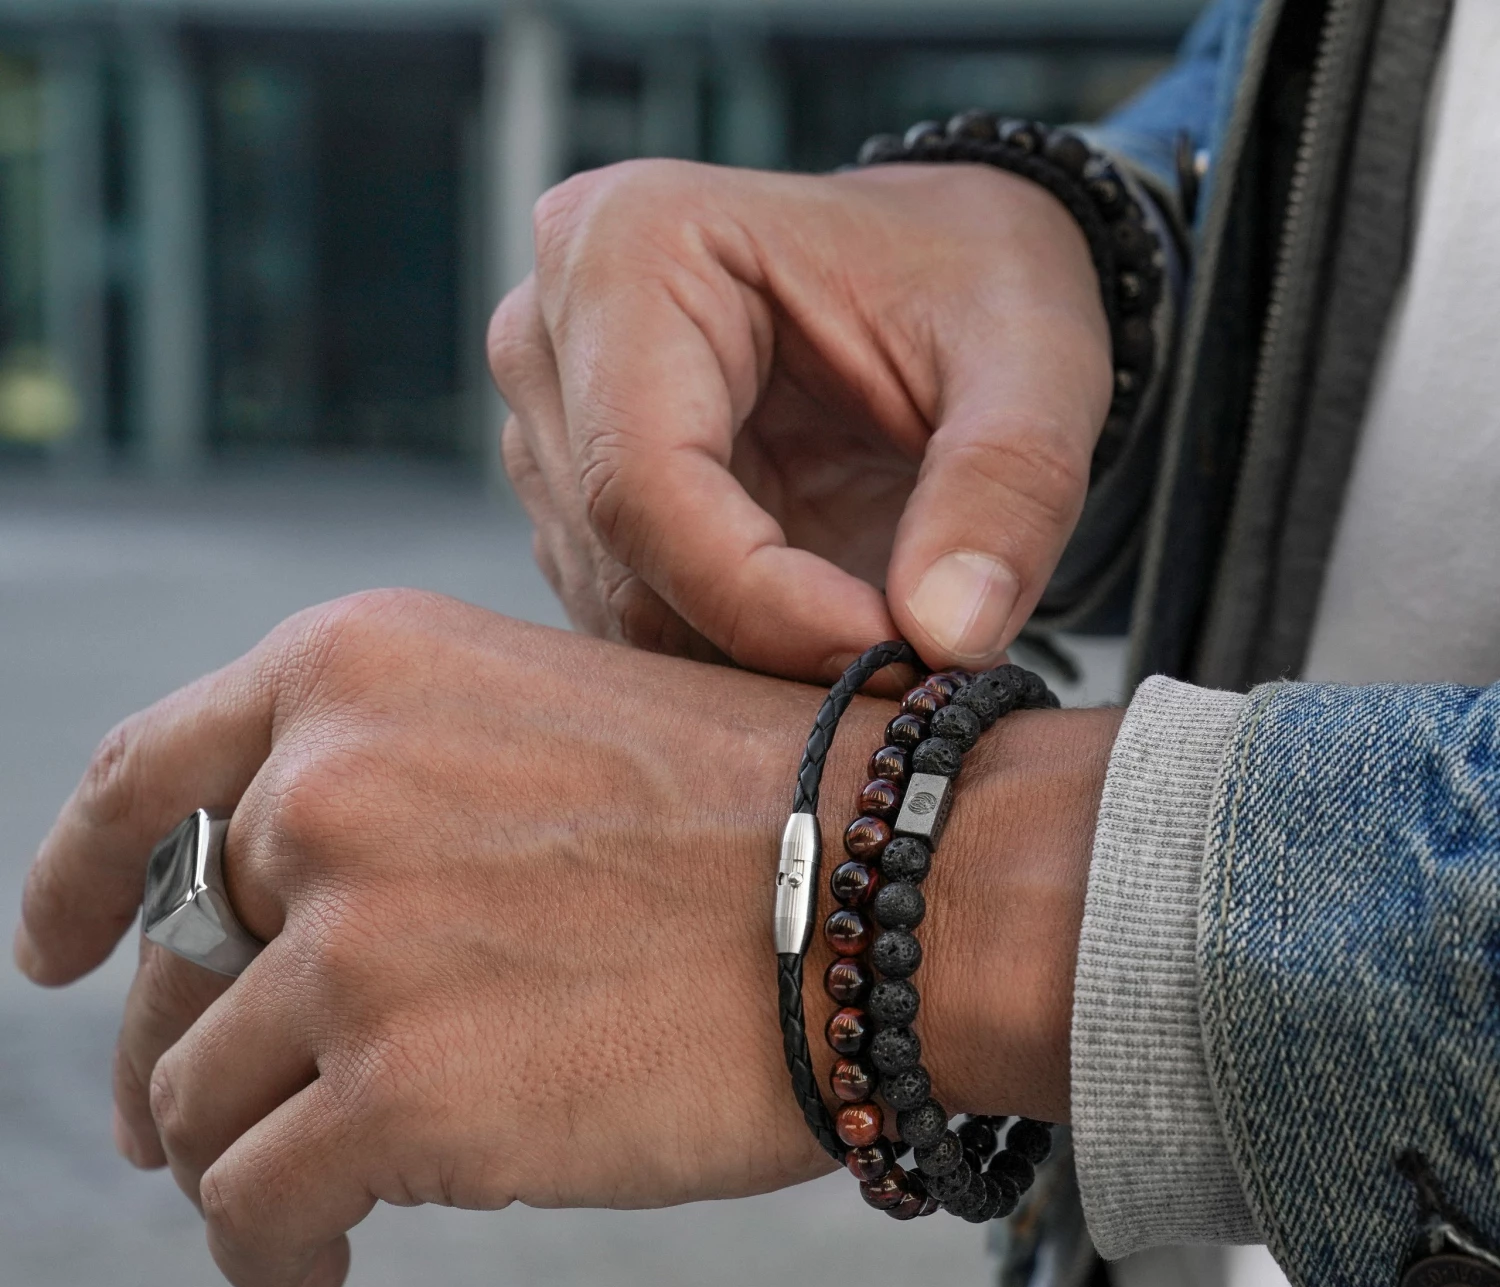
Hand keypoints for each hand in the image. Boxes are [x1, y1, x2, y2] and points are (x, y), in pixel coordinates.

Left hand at [15, 591, 1117, 1286]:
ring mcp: (354, 941)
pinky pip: (254, 1201)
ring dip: (239, 1160)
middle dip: (177, 1055)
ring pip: (200, 1098)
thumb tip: (286, 940)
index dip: (75, 880)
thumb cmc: (757, 813)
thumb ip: (393, 799)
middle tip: (201, 1121)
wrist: (896, 889)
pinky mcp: (399, 1091)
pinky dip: (270, 1245)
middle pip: (177, 963)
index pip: (144, 782)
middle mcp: (327, 788)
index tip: (51, 952)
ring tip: (309, 1200)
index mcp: (358, 673)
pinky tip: (321, 1257)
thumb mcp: (538, 726)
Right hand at [490, 160, 1111, 679]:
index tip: (895, 652)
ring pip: (623, 611)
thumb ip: (1009, 487)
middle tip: (910, 662)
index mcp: (629, 249)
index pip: (647, 483)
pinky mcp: (574, 500)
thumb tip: (947, 638)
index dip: (767, 603)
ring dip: (754, 660)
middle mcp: (550, 337)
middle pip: (624, 562)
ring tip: (883, 630)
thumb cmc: (975, 279)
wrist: (944, 274)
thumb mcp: (1035, 360)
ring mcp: (551, 427)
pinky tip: (826, 620)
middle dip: (771, 643)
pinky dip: (737, 654)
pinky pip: (634, 620)